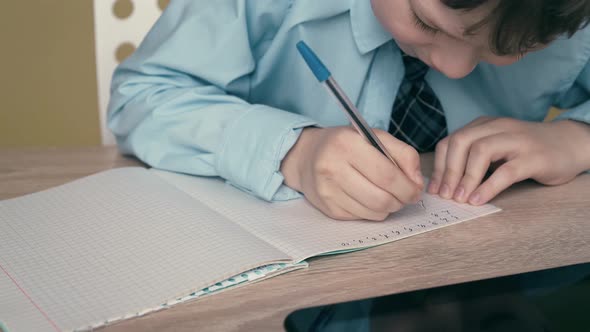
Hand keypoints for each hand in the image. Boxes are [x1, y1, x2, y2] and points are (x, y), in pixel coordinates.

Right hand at [280, 126, 423, 220]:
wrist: (306, 157)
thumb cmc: (346, 145)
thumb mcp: (374, 137)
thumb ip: (402, 153)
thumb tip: (417, 182)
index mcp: (347, 144)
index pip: (387, 174)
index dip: (408, 186)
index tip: (416, 189)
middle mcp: (333, 168)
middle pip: (382, 198)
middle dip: (402, 200)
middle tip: (406, 196)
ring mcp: (328, 191)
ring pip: (374, 212)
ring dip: (390, 207)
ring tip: (389, 196)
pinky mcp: (328, 209)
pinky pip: (363, 218)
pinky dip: (374, 212)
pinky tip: (370, 198)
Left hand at [429, 117, 589, 204]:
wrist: (570, 143)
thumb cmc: (527, 150)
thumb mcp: (496, 147)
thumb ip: (473, 158)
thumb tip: (445, 183)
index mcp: (485, 126)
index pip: (451, 140)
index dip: (440, 165)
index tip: (435, 188)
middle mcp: (498, 128)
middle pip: (461, 142)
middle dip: (449, 170)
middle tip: (445, 195)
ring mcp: (517, 141)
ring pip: (481, 152)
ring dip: (466, 178)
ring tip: (459, 199)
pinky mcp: (534, 157)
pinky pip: (506, 171)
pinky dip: (488, 187)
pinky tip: (478, 200)